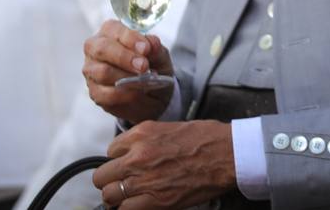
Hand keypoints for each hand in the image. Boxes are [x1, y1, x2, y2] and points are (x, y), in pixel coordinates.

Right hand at [82, 19, 174, 122]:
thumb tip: (151, 44)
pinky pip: (106, 94)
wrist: (154, 91)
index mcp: (110, 31)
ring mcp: (92, 71)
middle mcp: (95, 48)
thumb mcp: (159, 54)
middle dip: (125, 58)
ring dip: (126, 77)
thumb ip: (155, 48)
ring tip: (144, 81)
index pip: (114, 29)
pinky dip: (125, 95)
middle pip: (102, 49)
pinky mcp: (95, 92)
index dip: (130, 39)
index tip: (146, 49)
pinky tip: (138, 92)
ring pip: (102, 72)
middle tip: (143, 66)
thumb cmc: (152, 64)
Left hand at [93, 120, 235, 208]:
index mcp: (141, 134)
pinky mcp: (154, 200)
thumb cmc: (207, 139)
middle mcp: (137, 156)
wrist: (227, 154)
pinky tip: (138, 206)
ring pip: (109, 194)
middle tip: (121, 184)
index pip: (111, 150)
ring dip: (116, 197)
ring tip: (127, 198)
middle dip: (111, 180)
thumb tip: (136, 152)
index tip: (126, 164)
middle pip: (103, 174)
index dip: (119, 159)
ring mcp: (143, 179)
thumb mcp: (170, 128)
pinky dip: (128, 209)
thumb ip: (148, 141)